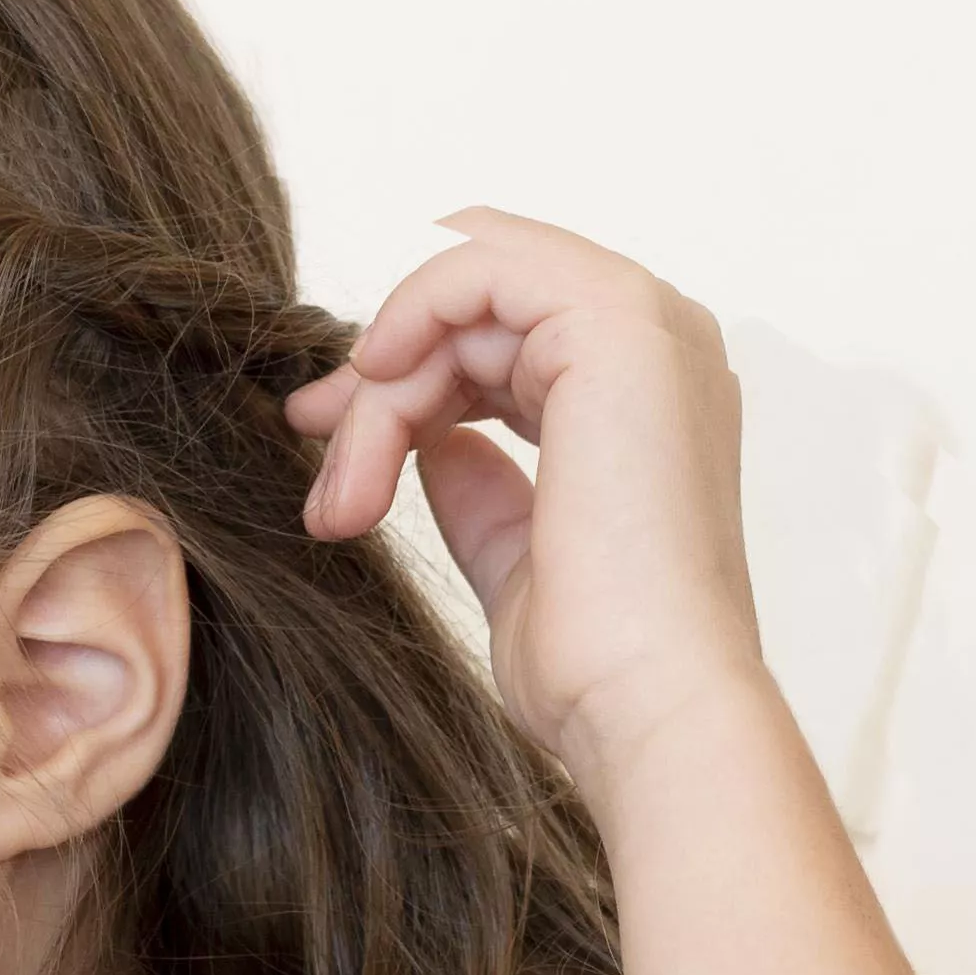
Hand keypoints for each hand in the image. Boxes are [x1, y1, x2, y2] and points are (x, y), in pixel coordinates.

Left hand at [287, 208, 771, 807]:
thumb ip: (480, 485)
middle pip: (481, 307)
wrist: (644, 704)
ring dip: (387, 383)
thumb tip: (435, 442)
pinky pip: (480, 269)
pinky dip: (411, 312)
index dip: (411, 376)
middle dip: (383, 373)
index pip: (510, 336)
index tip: (330, 444)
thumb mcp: (518, 553)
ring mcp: (648, 329)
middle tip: (312, 444)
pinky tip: (371, 382)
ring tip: (348, 490)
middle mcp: (663, 349)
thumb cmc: (598, 660)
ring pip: (469, 296)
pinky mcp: (617, 325)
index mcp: (652, 399)